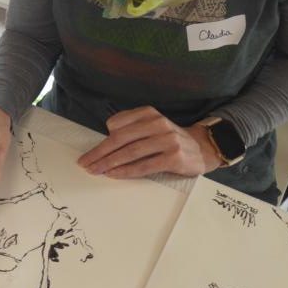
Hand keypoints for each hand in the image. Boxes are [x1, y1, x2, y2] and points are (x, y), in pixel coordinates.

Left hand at [77, 106, 221, 178]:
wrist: (201, 148)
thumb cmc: (169, 139)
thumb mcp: (151, 126)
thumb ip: (131, 129)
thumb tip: (105, 141)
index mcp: (148, 113)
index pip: (117, 125)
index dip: (101, 140)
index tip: (89, 154)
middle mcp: (157, 123)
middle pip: (121, 138)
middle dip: (100, 152)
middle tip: (85, 163)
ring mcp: (167, 140)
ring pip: (130, 152)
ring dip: (109, 163)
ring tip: (96, 170)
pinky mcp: (174, 157)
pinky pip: (144, 165)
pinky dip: (126, 171)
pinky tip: (114, 174)